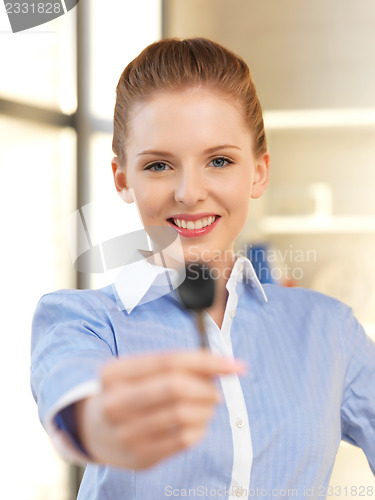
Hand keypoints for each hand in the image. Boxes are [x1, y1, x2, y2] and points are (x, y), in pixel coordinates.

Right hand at [75, 350, 245, 468]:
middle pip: (176, 387)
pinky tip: (197, 422)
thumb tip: (218, 368)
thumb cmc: (124, 391)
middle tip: (217, 390)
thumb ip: (173, 365)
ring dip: (206, 408)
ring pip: (184, 415)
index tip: (237, 365)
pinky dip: (200, 428)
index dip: (208, 361)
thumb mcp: (137, 371)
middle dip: (207, 387)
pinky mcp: (139, 457)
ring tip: (206, 405)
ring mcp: (125, 433)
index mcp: (114, 373)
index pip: (170, 361)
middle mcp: (115, 403)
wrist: (89, 430)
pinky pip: (184, 440)